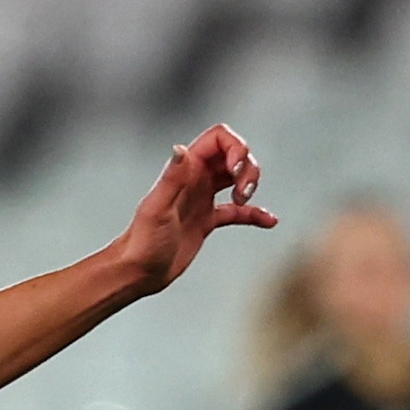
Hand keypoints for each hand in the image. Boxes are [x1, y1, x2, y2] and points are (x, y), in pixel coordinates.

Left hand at [115, 126, 276, 295]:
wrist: (140, 271)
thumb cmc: (143, 242)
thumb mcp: (158, 209)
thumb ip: (172, 179)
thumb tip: (181, 150)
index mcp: (186, 169)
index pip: (218, 138)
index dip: (235, 147)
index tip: (235, 171)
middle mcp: (196, 179)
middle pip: (233, 154)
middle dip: (247, 167)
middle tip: (242, 192)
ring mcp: (203, 198)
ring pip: (236, 178)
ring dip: (250, 184)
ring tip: (244, 202)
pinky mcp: (208, 221)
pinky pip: (237, 212)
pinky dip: (254, 214)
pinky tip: (269, 221)